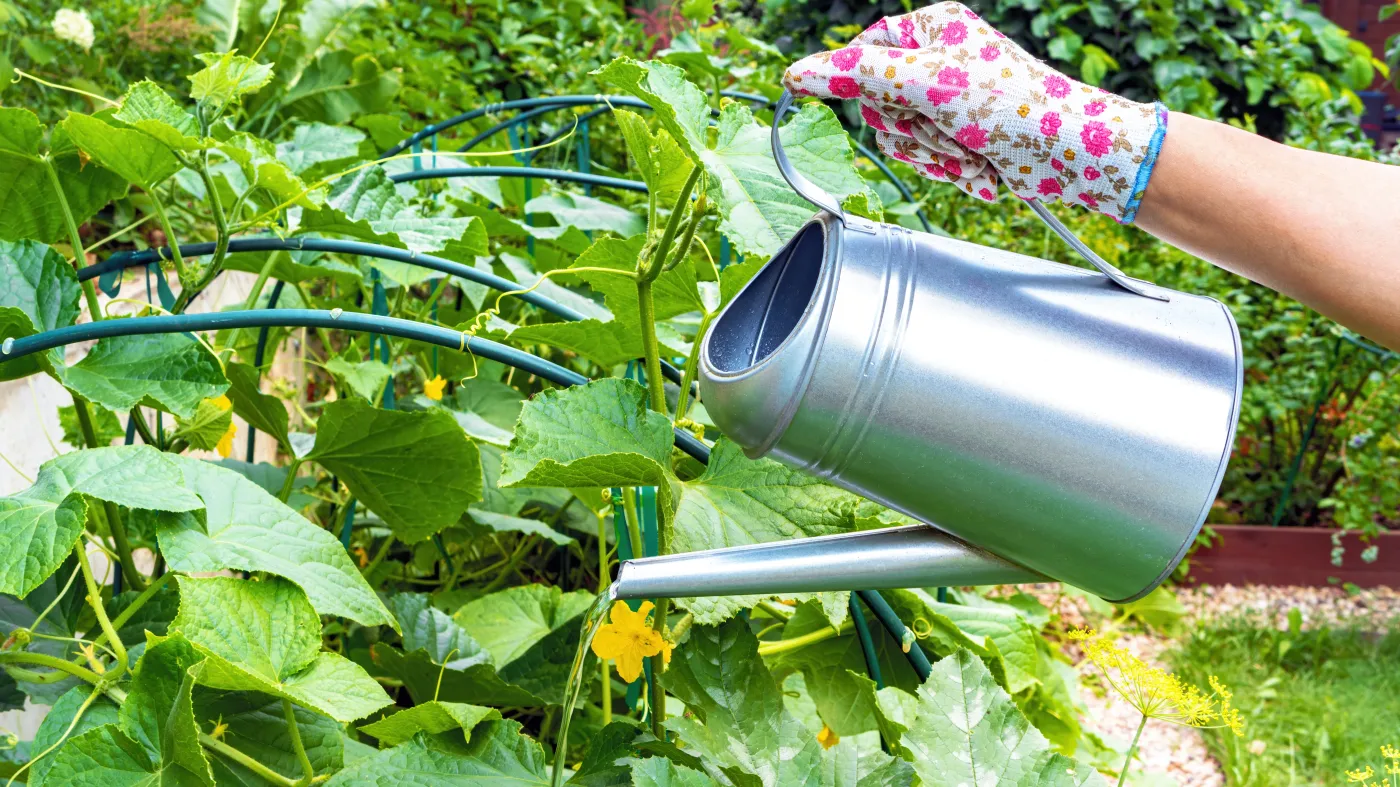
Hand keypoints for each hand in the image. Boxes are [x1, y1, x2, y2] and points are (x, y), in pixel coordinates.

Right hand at [783, 2, 1166, 222]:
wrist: (1074, 156)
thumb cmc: (1014, 109)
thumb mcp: (926, 84)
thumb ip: (856, 76)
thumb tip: (796, 74)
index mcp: (933, 30)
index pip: (863, 54)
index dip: (871, 88)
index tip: (898, 104)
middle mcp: (941, 63)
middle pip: (878, 104)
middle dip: (914, 130)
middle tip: (950, 129)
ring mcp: (951, 103)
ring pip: (900, 139)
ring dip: (934, 157)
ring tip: (973, 153)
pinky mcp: (963, 139)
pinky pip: (926, 160)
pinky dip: (951, 171)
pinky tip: (982, 168)